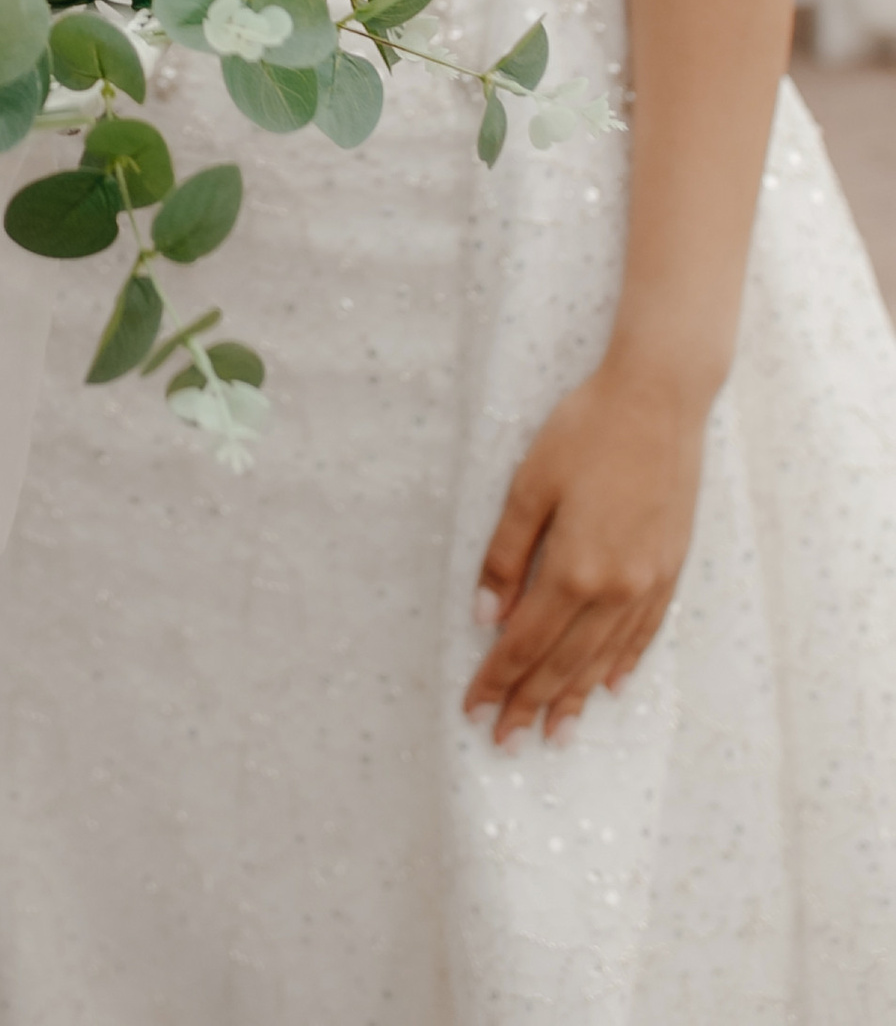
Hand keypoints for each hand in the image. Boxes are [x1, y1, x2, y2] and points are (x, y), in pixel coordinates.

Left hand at [465, 359, 708, 745]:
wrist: (660, 402)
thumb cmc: (586, 432)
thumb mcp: (530, 484)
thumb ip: (506, 555)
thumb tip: (487, 618)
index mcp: (574, 569)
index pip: (525, 643)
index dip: (497, 679)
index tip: (474, 709)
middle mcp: (615, 590)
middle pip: (565, 663)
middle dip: (531, 704)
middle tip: (506, 740)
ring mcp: (647, 584)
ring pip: (604, 659)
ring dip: (576, 698)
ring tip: (555, 732)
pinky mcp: (669, 571)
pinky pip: (642, 635)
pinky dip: (621, 665)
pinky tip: (609, 686)